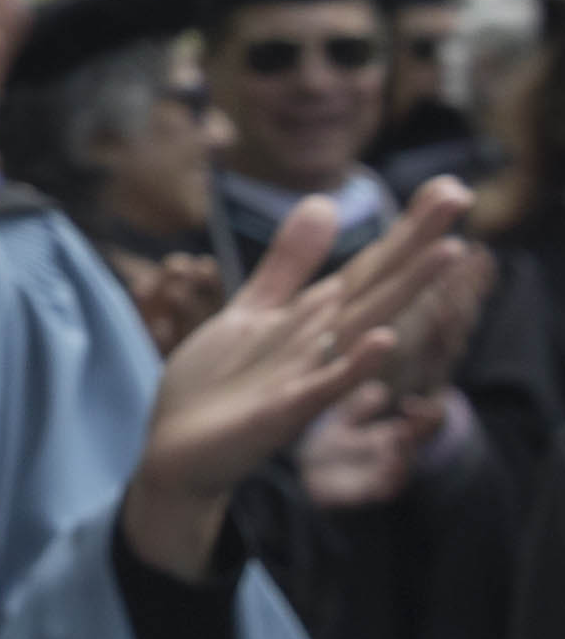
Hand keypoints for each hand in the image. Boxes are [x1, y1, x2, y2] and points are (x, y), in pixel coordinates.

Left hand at [128, 184, 476, 573]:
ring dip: (403, 291)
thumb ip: (288, 265)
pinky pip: (324, 386)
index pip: (368, 265)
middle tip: (461, 194)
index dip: (406, 228)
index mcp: (313, 319)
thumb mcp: (252, 312)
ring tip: (450, 251)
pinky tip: (383, 338)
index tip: (449, 186)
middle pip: (375, 285)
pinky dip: (353, 364)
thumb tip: (324, 203)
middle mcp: (320, 343)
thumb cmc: (219, 385)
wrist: (178, 452)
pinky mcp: (283, 411)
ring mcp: (306, 376)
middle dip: (416, 243)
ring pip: (361, 326)